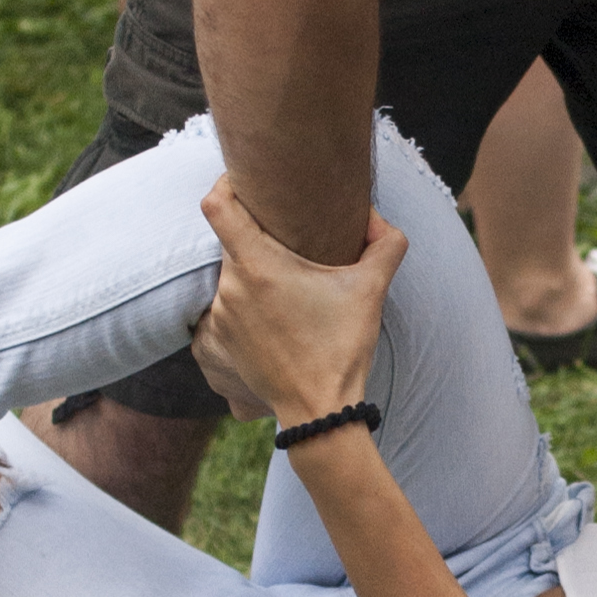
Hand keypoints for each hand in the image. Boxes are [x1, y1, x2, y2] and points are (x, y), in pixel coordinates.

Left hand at [192, 177, 404, 431]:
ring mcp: (215, 320)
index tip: (243, 184)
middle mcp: (227, 289)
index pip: (216, 204)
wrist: (319, 412)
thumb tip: (379, 219)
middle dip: (257, 247)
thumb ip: (385, 244)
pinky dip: (239, 317)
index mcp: (257, 266)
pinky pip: (219, 317)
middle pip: (232, 247)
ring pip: (228, 283)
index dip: (225, 185)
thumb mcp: (371, 290)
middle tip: (290, 259)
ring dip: (250, 285)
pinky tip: (268, 331)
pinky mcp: (210, 347)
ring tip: (283, 304)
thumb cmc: (343, 347)